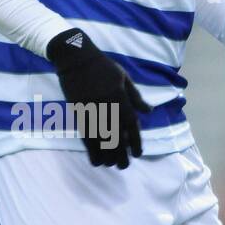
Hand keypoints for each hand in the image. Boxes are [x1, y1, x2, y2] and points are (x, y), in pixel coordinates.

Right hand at [46, 28, 151, 168]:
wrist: (75, 58)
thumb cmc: (102, 66)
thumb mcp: (123, 77)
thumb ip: (135, 96)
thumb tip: (149, 111)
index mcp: (119, 97)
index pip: (130, 124)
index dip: (136, 141)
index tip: (138, 153)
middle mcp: (106, 106)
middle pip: (116, 137)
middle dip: (121, 154)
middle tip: (125, 165)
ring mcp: (90, 111)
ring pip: (100, 140)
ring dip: (106, 156)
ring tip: (111, 165)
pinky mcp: (78, 114)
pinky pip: (85, 137)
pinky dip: (91, 151)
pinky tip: (96, 160)